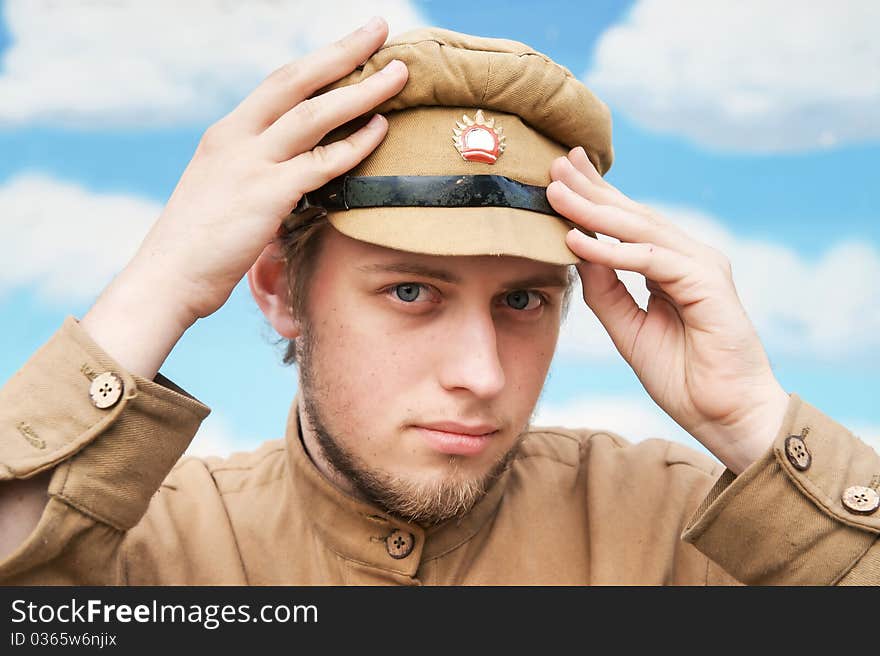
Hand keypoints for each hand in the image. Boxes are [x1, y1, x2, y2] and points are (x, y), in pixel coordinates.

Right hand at [124, 17, 407, 325]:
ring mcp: (251, 162)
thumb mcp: (222, 192)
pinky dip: (355, 143)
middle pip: (298, 79)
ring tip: (399, 74)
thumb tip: (293, 171)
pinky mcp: (267, 194)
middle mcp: (238, 137)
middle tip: (379, 28)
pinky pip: (322, 162)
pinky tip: (381, 129)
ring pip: (316, 113)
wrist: (167, 277)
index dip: (318, 61)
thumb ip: (254, 171)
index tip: (351, 45)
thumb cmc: (197, 244)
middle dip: (343, 50)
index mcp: (227, 133)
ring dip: (362, 90)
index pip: (279, 83)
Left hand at [547, 147, 788, 472]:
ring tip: (557, 191)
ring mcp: (702, 267)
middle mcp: (688, 258)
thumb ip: (605, 291)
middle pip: (633, 215)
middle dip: (592, 189)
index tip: (560, 176)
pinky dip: (614, 251)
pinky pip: (652, 261)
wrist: (726, 416)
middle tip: (556, 162)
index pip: (627, 224)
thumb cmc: (683, 376)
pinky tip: (579, 240)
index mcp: (670, 267)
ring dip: (595, 210)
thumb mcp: (628, 329)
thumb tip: (577, 251)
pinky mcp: (708, 285)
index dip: (594, 198)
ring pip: (641, 229)